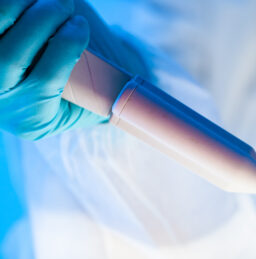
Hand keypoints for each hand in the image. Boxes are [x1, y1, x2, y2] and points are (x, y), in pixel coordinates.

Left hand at [0, 0, 105, 139]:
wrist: (29, 98)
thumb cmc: (69, 95)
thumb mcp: (86, 105)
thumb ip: (101, 91)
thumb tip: (113, 67)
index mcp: (32, 118)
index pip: (47, 80)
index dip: (67, 45)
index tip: (81, 24)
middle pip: (11, 58)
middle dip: (43, 20)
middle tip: (65, 4)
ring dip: (19, 7)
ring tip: (43, 1)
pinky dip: (7, 7)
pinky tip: (27, 3)